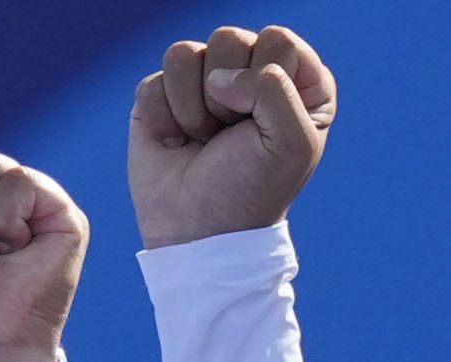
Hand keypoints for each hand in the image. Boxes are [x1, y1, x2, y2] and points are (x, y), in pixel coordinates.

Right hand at [129, 24, 337, 248]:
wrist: (199, 233)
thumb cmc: (252, 191)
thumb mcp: (291, 143)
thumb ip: (273, 87)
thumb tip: (218, 76)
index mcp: (296, 81)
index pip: (279, 40)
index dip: (266, 81)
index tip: (263, 125)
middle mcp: (250, 73)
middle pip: (230, 38)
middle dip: (227, 96)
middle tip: (229, 136)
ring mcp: (203, 82)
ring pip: (187, 53)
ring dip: (193, 107)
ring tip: (204, 139)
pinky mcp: (162, 96)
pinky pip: (155, 80)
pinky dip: (164, 117)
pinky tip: (176, 142)